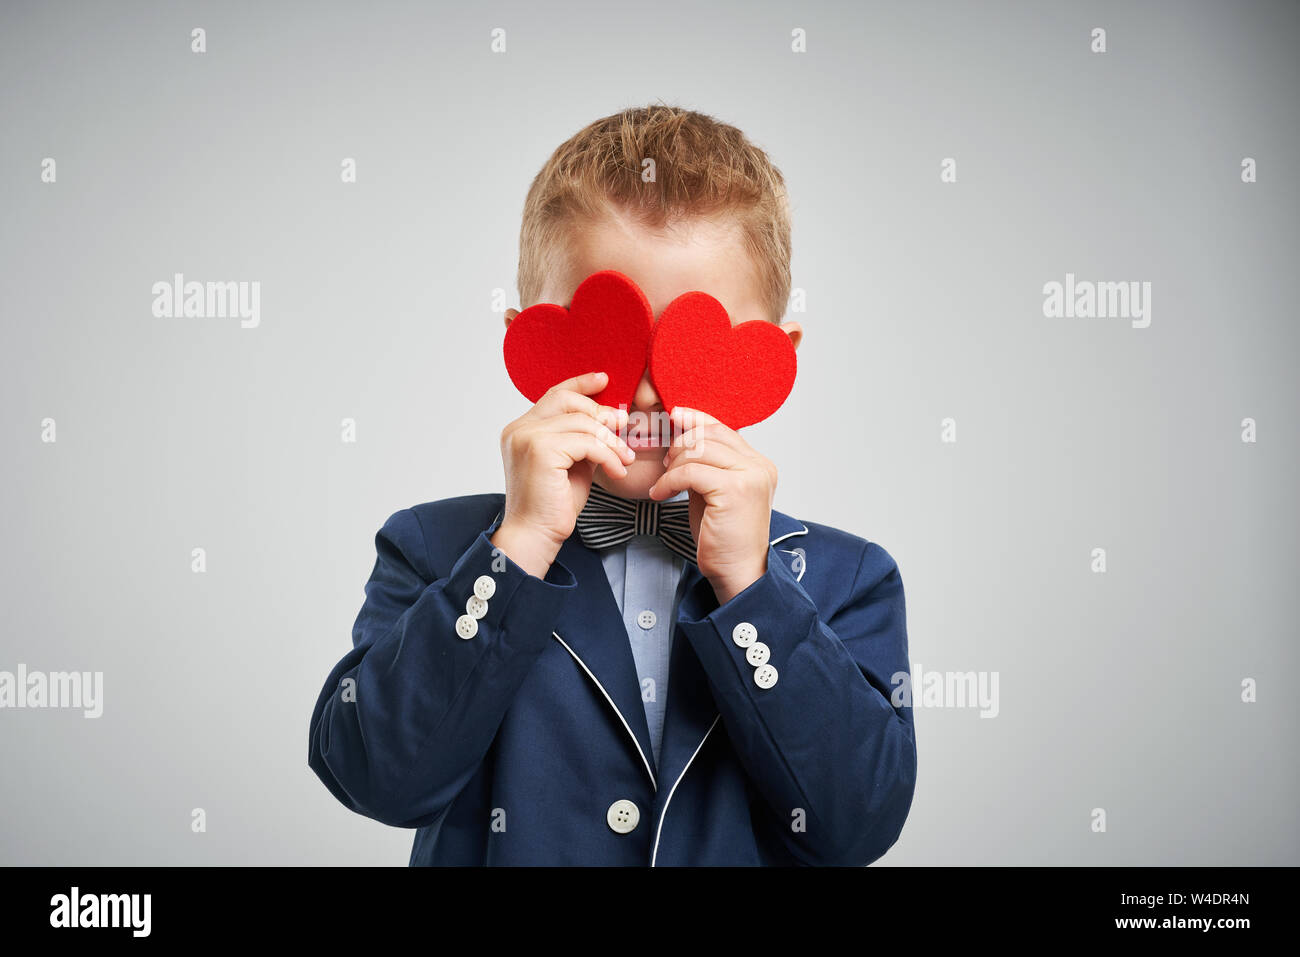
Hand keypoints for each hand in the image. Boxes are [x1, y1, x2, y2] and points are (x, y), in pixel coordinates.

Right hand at [494, 371, 634, 577]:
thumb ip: (584, 439)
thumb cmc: (553, 505)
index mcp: (522, 430)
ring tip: (624, 459)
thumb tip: (611, 418)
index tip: (605, 380)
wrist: (536, 535)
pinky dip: (607, 455)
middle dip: (601, 413)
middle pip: (568, 401)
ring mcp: (527, 438)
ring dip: (610, 441)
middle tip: (624, 428)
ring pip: (582, 423)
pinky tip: (616, 470)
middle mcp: (519, 429)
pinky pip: (586, 442)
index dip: (580, 384)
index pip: (554, 395)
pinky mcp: (540, 451)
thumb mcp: (573, 463)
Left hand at [648, 406, 777, 604]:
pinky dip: (670, 480)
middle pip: (710, 434)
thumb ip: (706, 464)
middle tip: (666, 465)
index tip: (674, 416)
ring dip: (673, 465)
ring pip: (699, 449)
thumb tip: (682, 436)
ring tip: (664, 484)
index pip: (723, 428)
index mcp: (758, 463)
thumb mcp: (713, 491)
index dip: (696, 419)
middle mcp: (759, 465)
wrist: (737, 572)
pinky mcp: (735, 490)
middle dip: (680, 444)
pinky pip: (691, 471)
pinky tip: (662, 494)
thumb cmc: (722, 537)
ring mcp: (750, 476)